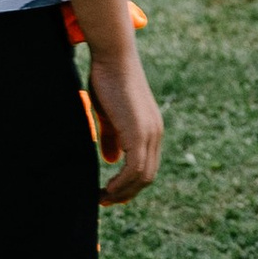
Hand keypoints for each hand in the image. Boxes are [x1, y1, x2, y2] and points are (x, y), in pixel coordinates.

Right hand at [86, 46, 162, 204]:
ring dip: (122, 192)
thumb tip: (111, 161)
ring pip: (142, 176)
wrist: (113, 57)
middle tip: (105, 201)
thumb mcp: (108, 115)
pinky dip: (122, 183)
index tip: (110, 194)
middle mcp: (155, 133)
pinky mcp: (139, 132)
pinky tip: (107, 188)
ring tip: (102, 198)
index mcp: (150, 129)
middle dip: (126, 193)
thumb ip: (112, 138)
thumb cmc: (107, 81)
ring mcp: (150, 133)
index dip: (130, 185)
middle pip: (147, 176)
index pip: (146, 167)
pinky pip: (135, 168)